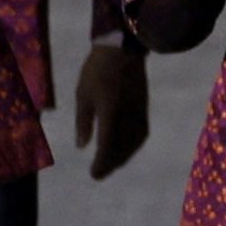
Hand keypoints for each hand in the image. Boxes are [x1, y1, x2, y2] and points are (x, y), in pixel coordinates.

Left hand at [71, 40, 150, 179]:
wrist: (123, 49)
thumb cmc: (97, 70)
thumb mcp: (83, 95)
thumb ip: (83, 122)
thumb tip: (82, 147)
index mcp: (110, 114)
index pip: (107, 146)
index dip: (101, 163)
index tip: (94, 175)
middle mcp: (127, 118)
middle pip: (121, 149)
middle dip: (110, 164)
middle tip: (99, 173)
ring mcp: (138, 113)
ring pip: (133, 144)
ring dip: (122, 157)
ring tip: (111, 164)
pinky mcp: (144, 109)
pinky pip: (140, 134)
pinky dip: (132, 146)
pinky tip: (125, 148)